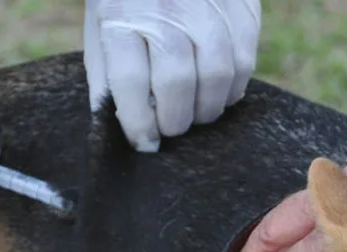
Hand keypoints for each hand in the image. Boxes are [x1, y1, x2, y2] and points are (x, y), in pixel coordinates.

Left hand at [84, 0, 261, 152]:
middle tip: (171, 127)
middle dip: (174, 120)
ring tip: (194, 112)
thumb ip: (108, 75)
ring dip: (205, 109)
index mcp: (122, 15)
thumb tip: (123, 125)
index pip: (130, 82)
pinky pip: (243, 67)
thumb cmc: (131, 0)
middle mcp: (167, 10)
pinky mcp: (242, 12)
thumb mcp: (103, 25)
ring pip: (216, 79)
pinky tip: (214, 89)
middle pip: (176, 83)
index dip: (139, 123)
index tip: (144, 142)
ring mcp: (209, 9)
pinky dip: (229, 90)